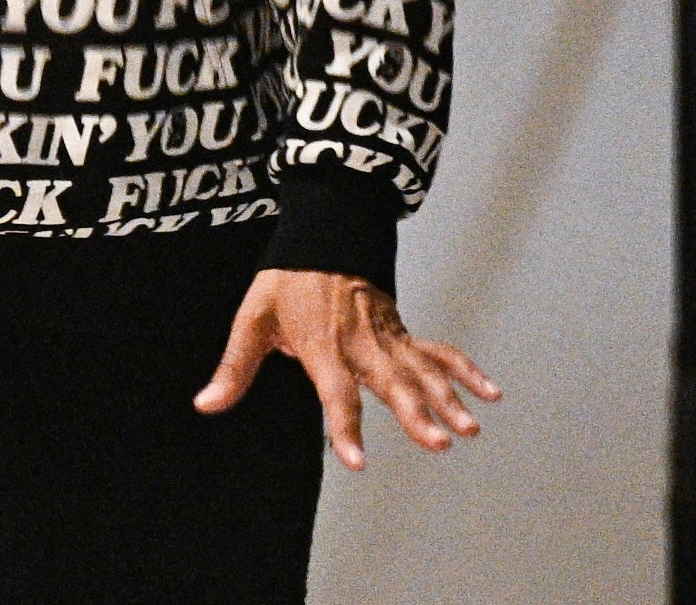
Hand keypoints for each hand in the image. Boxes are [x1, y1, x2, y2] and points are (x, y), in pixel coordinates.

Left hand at [196, 268, 499, 469]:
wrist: (323, 233)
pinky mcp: (403, 331)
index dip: (344, 429)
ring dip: (446, 400)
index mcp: (322, 346)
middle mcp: (361, 344)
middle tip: (439, 443)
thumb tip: (205, 404)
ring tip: (468, 430)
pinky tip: (490, 394)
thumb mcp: (251, 318)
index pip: (335, 394)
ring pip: (421, 372)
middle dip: (415, 415)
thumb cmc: (285, 280)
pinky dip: (465, 370)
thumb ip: (234, 366)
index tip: (357, 462)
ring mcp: (387, 336)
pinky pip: (439, 351)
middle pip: (391, 384)